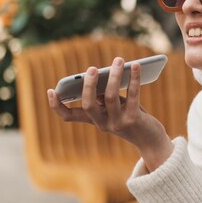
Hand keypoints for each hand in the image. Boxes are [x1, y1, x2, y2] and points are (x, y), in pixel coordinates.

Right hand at [47, 57, 172, 170]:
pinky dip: (133, 79)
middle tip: (92, 68)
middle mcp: (103, 124)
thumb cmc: (132, 118)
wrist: (151, 141)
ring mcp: (118, 123)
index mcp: (95, 120)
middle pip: (88, 105)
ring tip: (119, 60)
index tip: (50, 91)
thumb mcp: (116, 108)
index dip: (57, 106)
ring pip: (110, 97)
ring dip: (114, 76)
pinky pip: (132, 95)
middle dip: (88, 85)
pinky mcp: (134, 120)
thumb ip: (107, 96)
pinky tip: (136, 66)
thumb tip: (105, 76)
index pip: (70, 117)